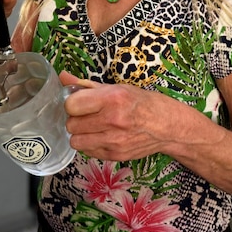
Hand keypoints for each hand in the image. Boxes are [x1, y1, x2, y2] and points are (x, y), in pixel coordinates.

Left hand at [61, 70, 194, 161]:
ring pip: (76, 141)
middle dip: (77, 119)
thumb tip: (63, 77)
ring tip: (95, 127)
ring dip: (82, 134)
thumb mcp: (119, 88)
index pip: (71, 105)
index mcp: (114, 98)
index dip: (74, 103)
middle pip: (71, 124)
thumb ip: (88, 86)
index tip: (81, 102)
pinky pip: (88, 151)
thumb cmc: (144, 103)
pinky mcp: (114, 155)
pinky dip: (91, 144)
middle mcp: (113, 120)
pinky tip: (104, 136)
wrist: (168, 127)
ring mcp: (114, 141)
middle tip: (90, 115)